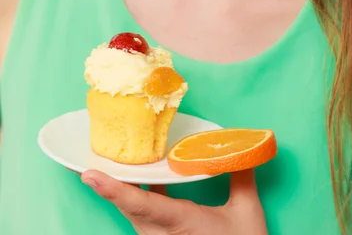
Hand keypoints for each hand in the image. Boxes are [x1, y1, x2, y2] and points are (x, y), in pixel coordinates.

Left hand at [81, 168, 268, 234]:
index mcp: (180, 224)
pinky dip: (136, 196)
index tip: (89, 175)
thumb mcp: (247, 214)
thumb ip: (242, 177)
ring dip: (119, 189)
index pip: (141, 205)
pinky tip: (143, 178)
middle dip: (106, 184)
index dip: (112, 190)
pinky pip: (142, 216)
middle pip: (127, 206)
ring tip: (104, 166)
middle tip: (82, 162)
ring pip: (132, 212)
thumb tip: (243, 148)